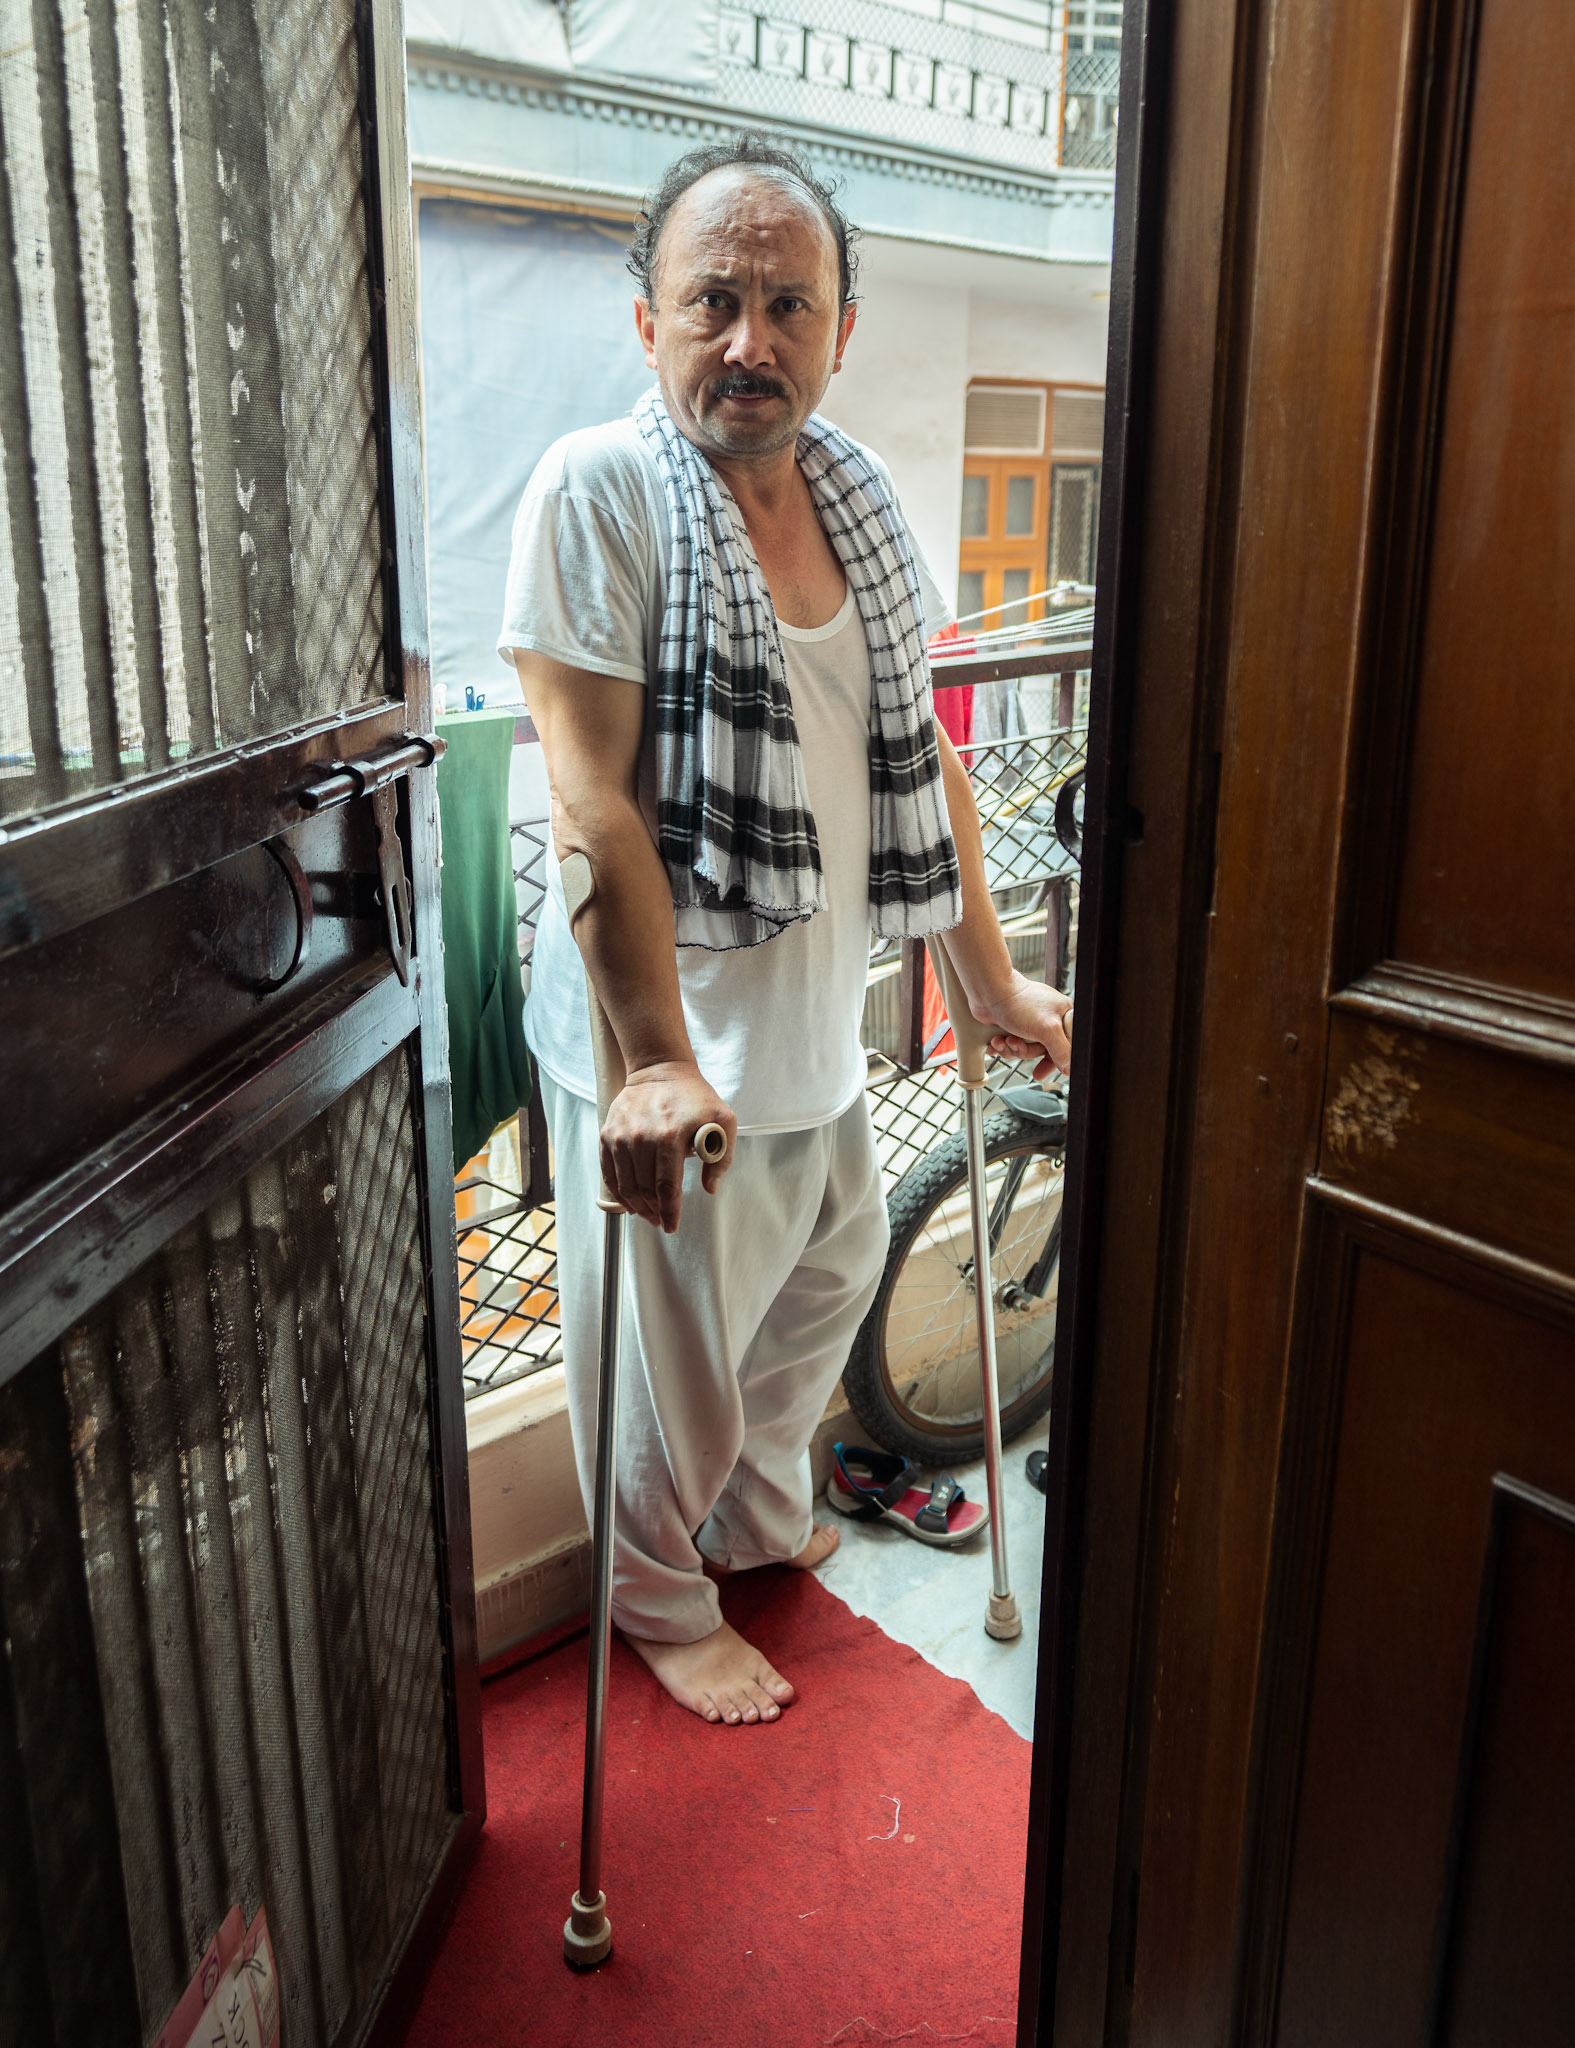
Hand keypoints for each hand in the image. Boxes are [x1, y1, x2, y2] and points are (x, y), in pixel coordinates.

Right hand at [599, 1060, 736, 1231]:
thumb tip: (710, 1188)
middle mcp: (641, 1137)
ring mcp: (621, 1136)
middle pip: (645, 1189)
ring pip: (626, 1184)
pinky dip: (618, 1190)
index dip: (670, 1211)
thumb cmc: (694, 1096)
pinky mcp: (607, 1134)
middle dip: (654, 1211)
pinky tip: (629, 1200)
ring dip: (636, 1205)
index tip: (672, 1226)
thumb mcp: (723, 1120)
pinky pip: (609, 1171)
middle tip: (661, 1220)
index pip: (667, 1186)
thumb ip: (722, 1157)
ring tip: (647, 1213)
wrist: (660, 1070)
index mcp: (670, 1137)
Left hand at [972, 973, 1072, 1081]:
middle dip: (1025, 1051)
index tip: (1042, 1070)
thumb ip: (1061, 1050)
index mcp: (1063, 1016)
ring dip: (1011, 1048)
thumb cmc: (1018, 1002)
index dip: (1054, 1061)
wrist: (989, 992)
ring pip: (1024, 1050)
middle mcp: (1048, 1020)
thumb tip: (1068, 1068)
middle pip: (1042, 1052)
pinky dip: (1002, 1045)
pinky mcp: (1013, 1025)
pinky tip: (996, 1039)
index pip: (1067, 1047)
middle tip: (1016, 1043)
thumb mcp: (1047, 1029)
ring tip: (1004, 1039)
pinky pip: (1011, 1046)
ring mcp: (1030, 1023)